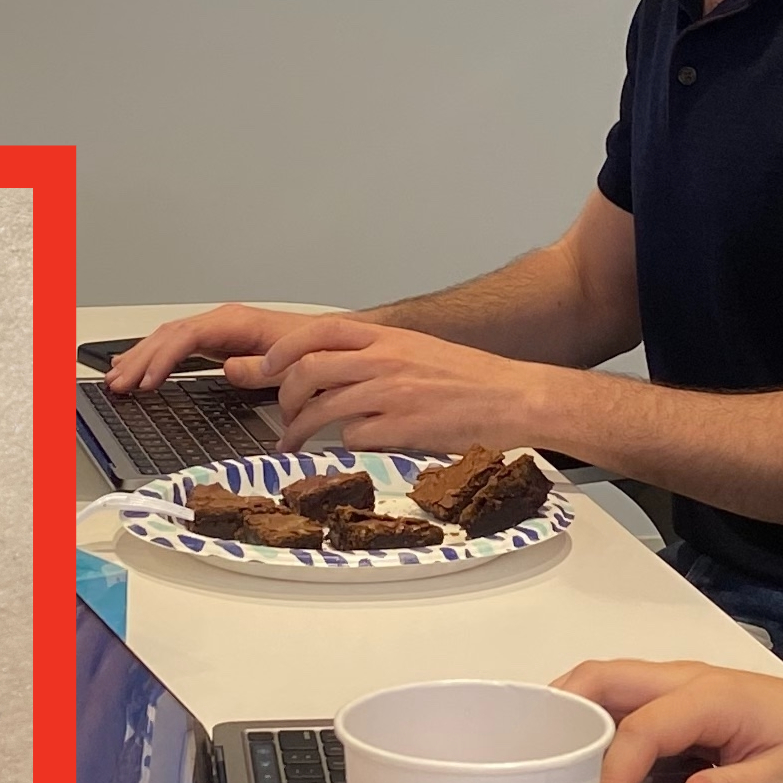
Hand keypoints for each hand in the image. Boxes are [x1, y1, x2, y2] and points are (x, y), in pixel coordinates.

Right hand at [100, 303, 355, 394]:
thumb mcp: (294, 362)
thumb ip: (262, 367)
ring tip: (117, 378)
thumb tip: (228, 368)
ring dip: (141, 358)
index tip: (146, 382)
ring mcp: (220, 330)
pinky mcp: (221, 341)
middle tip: (118, 385)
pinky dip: (155, 355)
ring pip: (169, 338)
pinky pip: (179, 346)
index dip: (162, 359)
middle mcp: (224, 321)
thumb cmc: (319, 349)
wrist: (340, 341)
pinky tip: (140, 366)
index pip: (187, 337)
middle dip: (141, 359)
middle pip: (169, 335)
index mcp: (238, 322)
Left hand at [269, 325, 546, 455]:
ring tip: (294, 443)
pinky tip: (350, 452)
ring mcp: (392, 395)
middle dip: (284, 396)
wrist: (515, 398)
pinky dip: (344, 446)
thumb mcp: (420, 351)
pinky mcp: (402, 429)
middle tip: (283, 414)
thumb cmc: (473, 379)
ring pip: (322, 409)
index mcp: (389, 337)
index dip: (284, 348)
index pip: (321, 331)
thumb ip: (379, 356)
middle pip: (309, 370)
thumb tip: (339, 373)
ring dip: (299, 430)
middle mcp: (385, 360)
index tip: (267, 365)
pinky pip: (353, 438)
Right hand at [556, 657, 782, 782]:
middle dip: (558, 711)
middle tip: (525, 760)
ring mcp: (681, 687)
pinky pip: (623, 701)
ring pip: (608, 684)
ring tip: (536, 757)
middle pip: (603, 678)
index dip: (610, 776)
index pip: (639, 730)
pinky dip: (590, 719)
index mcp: (708, 696)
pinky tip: (575, 756)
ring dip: (569, 711)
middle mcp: (685, 680)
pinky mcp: (682, 704)